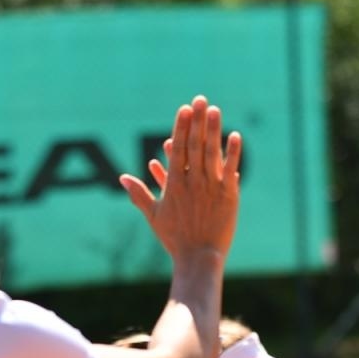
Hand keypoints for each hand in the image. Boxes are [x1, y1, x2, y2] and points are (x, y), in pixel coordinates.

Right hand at [120, 96, 241, 263]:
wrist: (198, 258)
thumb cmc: (174, 239)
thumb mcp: (153, 215)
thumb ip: (139, 194)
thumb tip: (122, 178)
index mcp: (174, 184)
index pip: (178, 149)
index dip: (181, 126)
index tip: (184, 108)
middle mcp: (193, 181)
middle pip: (195, 144)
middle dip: (197, 120)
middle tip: (200, 99)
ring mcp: (211, 187)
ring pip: (212, 153)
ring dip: (213, 130)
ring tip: (214, 110)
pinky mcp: (228, 195)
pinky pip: (231, 169)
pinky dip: (233, 152)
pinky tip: (236, 135)